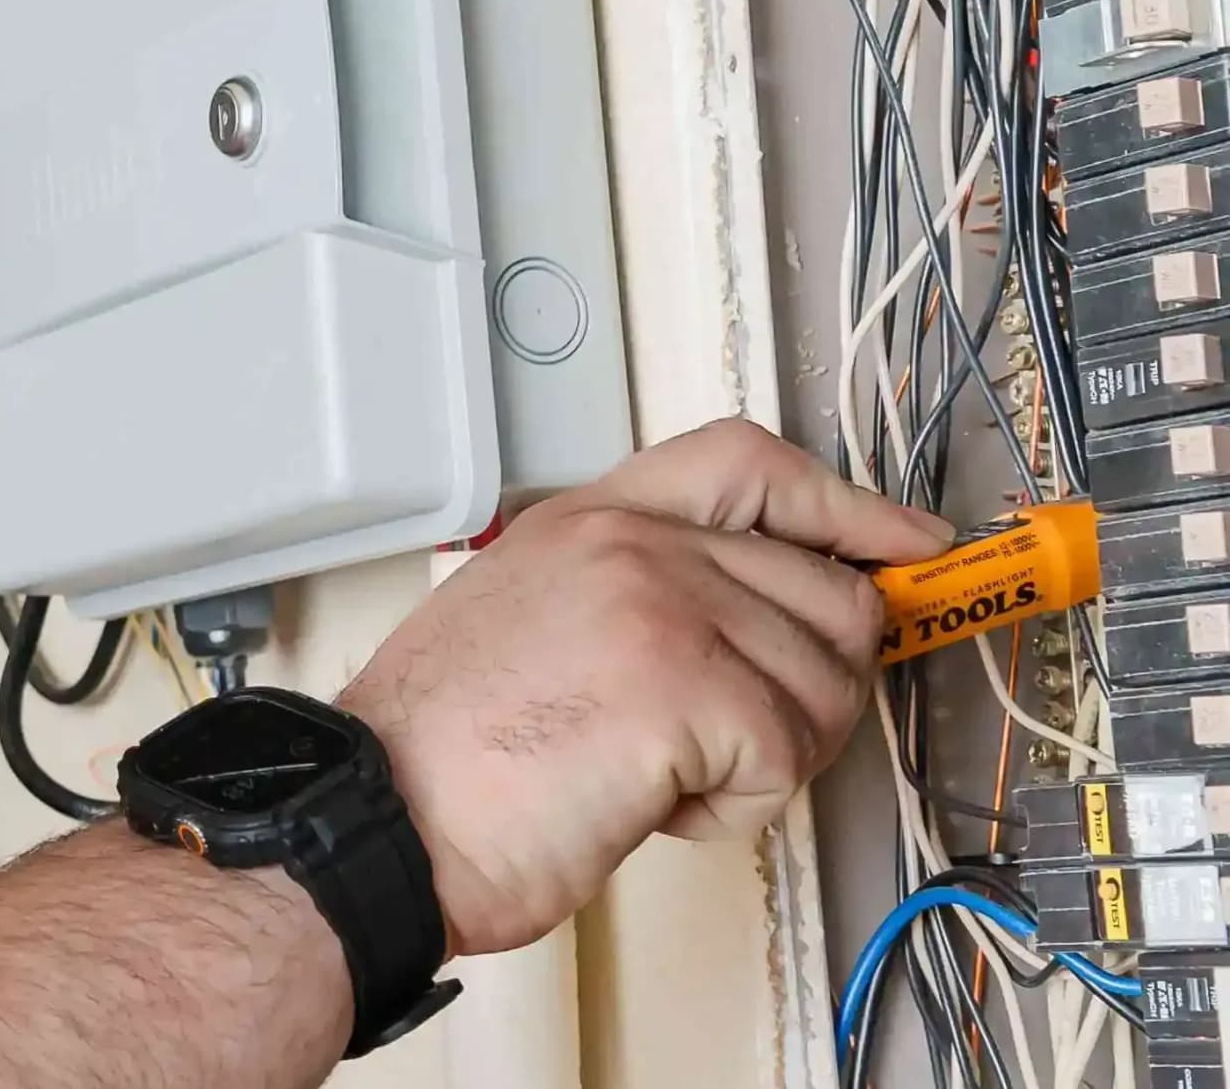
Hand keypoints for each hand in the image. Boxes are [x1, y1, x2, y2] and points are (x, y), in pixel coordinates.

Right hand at [337, 418, 950, 955]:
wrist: (379, 817)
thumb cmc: (437, 756)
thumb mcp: (530, 619)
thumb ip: (637, 592)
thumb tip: (764, 625)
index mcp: (589, 521)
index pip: (749, 465)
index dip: (847, 507)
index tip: (903, 547)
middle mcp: (632, 544)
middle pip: (825, 592)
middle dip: (809, 687)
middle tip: (731, 742)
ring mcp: (664, 605)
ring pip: (822, 686)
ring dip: (764, 759)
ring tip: (660, 775)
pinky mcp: (688, 688)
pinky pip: (786, 757)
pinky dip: (735, 808)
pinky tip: (653, 804)